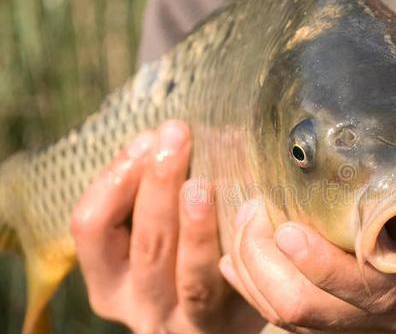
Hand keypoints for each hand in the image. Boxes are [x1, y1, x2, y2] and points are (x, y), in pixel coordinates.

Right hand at [71, 120, 264, 333]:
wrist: (227, 307)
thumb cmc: (181, 253)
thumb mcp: (154, 229)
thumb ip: (152, 192)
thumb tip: (169, 134)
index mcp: (109, 280)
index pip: (91, 227)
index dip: (115, 179)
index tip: (146, 139)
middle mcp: (142, 307)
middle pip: (146, 245)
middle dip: (159, 184)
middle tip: (176, 137)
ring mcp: (188, 320)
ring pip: (191, 272)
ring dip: (196, 223)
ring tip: (203, 183)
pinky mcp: (233, 320)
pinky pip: (235, 282)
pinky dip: (240, 240)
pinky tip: (249, 203)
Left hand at [219, 149, 395, 332]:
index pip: (379, 288)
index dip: (327, 266)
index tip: (287, 229)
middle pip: (311, 312)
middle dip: (265, 262)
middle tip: (254, 209)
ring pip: (292, 322)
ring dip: (254, 273)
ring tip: (247, 222)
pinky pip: (293, 325)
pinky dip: (257, 289)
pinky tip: (242, 257)